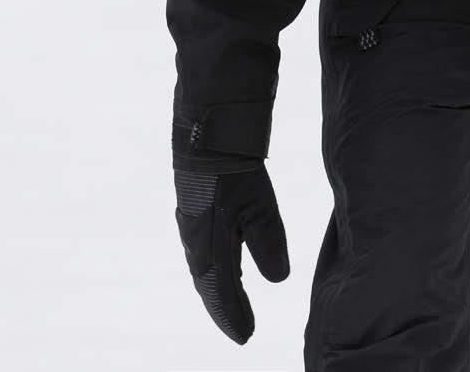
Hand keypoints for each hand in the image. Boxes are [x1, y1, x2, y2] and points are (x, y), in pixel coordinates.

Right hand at [173, 162, 289, 343]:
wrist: (206, 133)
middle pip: (209, 286)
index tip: (246, 337)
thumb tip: (277, 280)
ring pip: (204, 269)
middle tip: (240, 328)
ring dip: (217, 289)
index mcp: (210, 248)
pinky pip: (202, 250)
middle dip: (224, 308)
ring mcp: (191, 225)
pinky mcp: (193, 209)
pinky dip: (213, 267)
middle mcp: (196, 242)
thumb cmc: (233, 172)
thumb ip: (268, 245)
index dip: (233, 316)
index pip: (223, 293)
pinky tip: (223, 264)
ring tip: (232, 304)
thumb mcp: (260, 208)